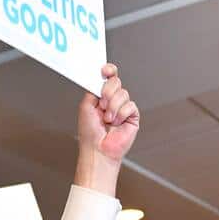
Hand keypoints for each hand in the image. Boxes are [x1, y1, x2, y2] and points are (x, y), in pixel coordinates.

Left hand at [75, 64, 139, 190]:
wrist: (98, 149)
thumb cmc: (90, 133)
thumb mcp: (86, 106)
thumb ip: (93, 89)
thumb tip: (100, 79)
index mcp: (101, 96)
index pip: (108, 77)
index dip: (109, 71)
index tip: (104, 71)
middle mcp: (112, 100)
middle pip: (116, 82)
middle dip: (108, 91)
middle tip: (101, 104)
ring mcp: (123, 108)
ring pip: (123, 94)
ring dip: (113, 107)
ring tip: (107, 119)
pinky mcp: (132, 116)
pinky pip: (130, 106)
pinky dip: (121, 114)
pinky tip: (116, 123)